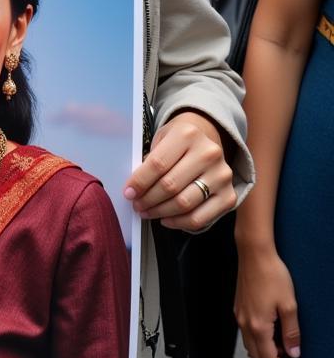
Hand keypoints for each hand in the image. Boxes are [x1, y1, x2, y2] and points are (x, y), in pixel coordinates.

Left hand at [123, 111, 235, 229]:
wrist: (206, 137)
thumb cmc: (178, 140)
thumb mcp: (162, 138)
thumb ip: (150, 159)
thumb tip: (135, 189)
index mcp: (187, 134)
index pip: (158, 164)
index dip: (140, 181)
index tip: (128, 192)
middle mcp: (208, 153)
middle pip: (171, 185)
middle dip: (148, 199)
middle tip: (137, 205)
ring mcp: (221, 176)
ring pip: (185, 203)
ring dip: (161, 212)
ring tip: (148, 212)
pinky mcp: (229, 195)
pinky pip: (201, 218)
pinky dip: (180, 222)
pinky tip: (166, 219)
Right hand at [235, 245, 300, 357]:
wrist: (253, 253)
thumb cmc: (270, 273)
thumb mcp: (289, 305)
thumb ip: (291, 332)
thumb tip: (294, 351)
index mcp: (258, 325)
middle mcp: (245, 322)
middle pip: (255, 355)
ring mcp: (239, 314)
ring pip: (249, 344)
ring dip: (262, 352)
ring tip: (279, 350)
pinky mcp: (238, 306)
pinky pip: (245, 331)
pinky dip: (256, 339)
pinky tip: (268, 333)